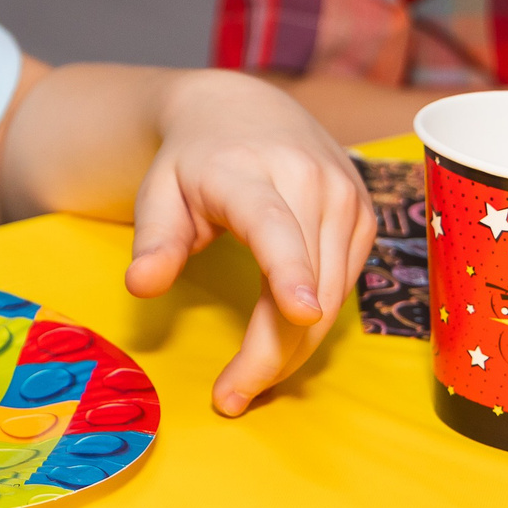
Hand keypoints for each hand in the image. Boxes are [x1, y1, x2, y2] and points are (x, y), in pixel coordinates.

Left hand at [123, 70, 374, 417]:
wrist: (244, 110)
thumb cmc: (193, 161)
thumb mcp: (159, 192)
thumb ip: (153, 240)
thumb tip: (142, 286)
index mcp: (249, 172)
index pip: (273, 225)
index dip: (289, 270)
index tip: (301, 312)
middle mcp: (310, 181)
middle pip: (306, 286)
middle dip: (272, 353)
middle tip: (229, 398)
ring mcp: (347, 198)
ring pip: (332, 298)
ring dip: (294, 350)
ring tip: (246, 380)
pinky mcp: (365, 218)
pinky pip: (345, 288)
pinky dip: (314, 325)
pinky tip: (280, 339)